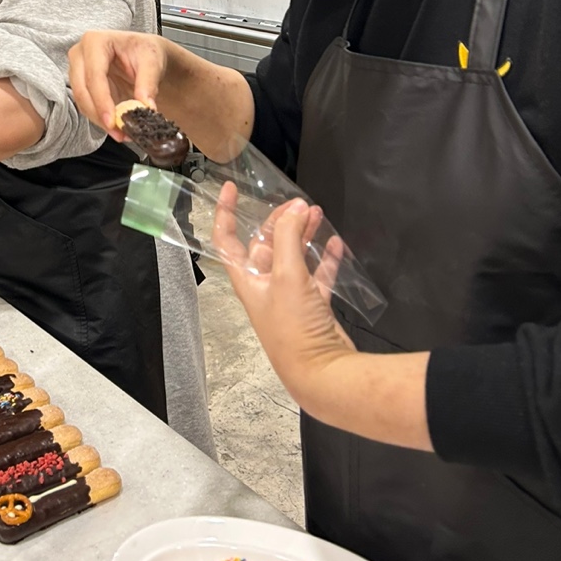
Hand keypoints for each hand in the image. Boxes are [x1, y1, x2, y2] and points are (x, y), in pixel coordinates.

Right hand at [68, 30, 171, 137]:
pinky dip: (100, 119)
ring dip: (99, 120)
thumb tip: (144, 106)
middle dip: (99, 114)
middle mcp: (80, 54)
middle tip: (117, 131)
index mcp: (95, 41)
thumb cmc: (145, 51)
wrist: (144, 54)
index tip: (112, 121)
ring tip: (121, 132)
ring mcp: (78, 70)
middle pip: (82, 90)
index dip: (102, 101)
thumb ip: (148, 83)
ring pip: (81, 101)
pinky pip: (86, 106)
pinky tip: (116, 126)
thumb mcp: (152, 61)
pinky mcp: (81, 85)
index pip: (94, 75)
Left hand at [213, 185, 354, 404]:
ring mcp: (290, 297)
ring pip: (293, 256)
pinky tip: (335, 243)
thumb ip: (289, 237)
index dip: (225, 212)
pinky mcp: (314, 307)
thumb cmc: (293, 326)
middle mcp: (264, 287)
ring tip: (318, 213)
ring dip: (303, 234)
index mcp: (247, 280)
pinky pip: (318, 275)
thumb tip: (296, 207)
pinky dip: (325, 258)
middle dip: (279, 220)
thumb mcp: (287, 276)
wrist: (322, 373)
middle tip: (298, 203)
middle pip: (266, 244)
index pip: (226, 239)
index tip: (230, 187)